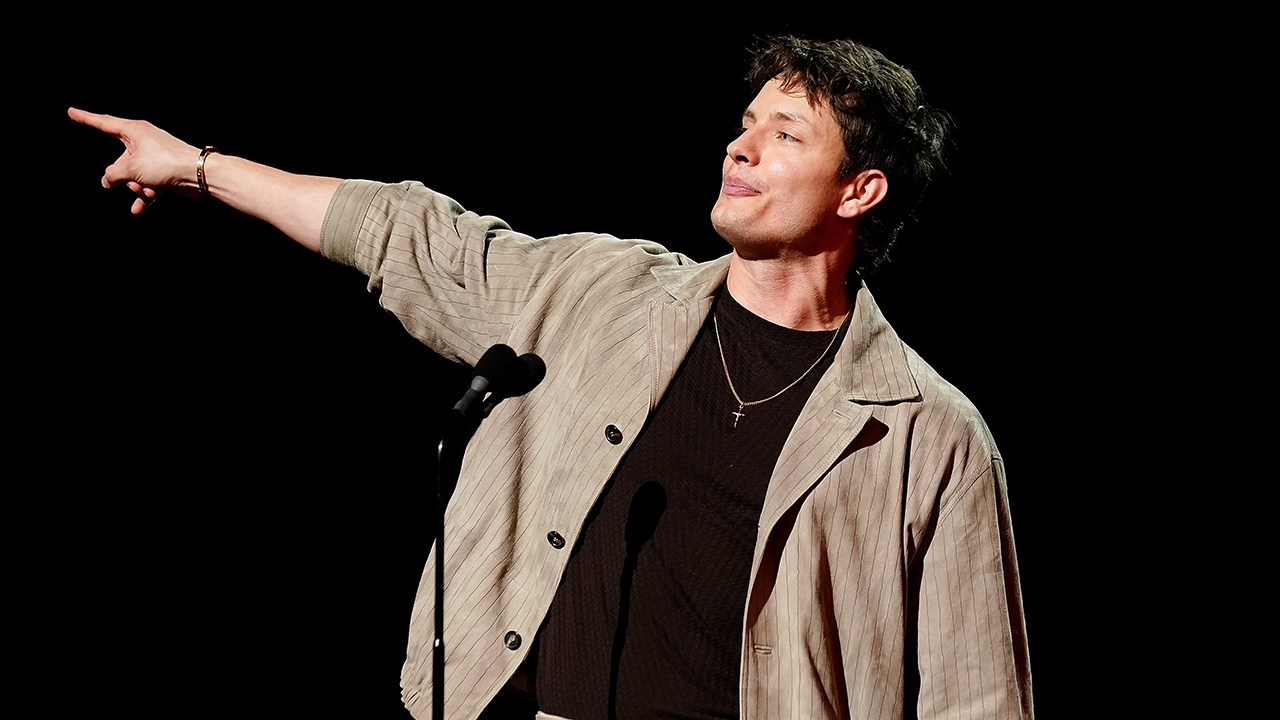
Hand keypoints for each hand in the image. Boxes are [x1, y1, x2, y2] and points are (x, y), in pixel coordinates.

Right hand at [68, 107, 203, 213]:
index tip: (71, 111)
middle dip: (123, 177)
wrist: (197, 175)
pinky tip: (138, 209)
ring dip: (136, 188)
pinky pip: (146, 186)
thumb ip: (112, 175)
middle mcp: (144, 142)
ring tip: (147, 191)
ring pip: (133, 177)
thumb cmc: (166, 163)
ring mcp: (154, 158)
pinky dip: (143, 197)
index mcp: (134, 130)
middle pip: (120, 161)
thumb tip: (107, 181)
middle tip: (136, 181)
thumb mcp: (130, 168)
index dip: (85, 118)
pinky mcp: (163, 173)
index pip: (103, 123)